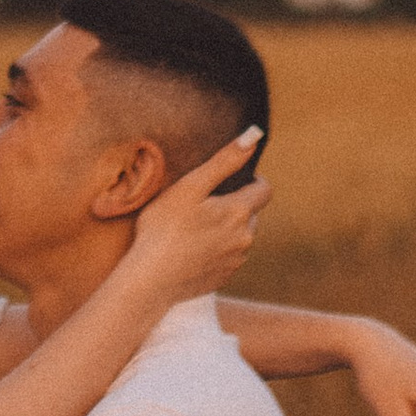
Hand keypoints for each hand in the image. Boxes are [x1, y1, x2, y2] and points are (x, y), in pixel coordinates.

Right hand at [124, 129, 269, 300]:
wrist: (150, 280)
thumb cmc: (164, 228)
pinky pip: (228, 257)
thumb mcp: (191, 186)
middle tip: (204, 204)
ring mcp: (235, 261)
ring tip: (195, 228)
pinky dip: (217, 250)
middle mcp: (245, 238)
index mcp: (240, 212)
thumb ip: (225, 160)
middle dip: (236, 205)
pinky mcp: (223, 277)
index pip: (265, 189)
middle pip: (252, 213)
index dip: (251, 180)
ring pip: (241, 236)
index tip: (231, 180)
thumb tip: (254, 135)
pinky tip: (191, 249)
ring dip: (227, 228)